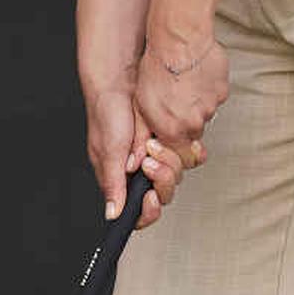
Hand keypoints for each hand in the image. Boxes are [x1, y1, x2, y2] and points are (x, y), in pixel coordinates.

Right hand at [83, 83, 185, 223]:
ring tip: (154, 142)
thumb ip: (113, 183)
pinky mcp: (169, 142)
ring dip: (169, 159)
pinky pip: (186, 155)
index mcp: (119, 180)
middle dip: (161, 178)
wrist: (121, 81)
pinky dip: (185, 149)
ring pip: (176, 174)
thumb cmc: (107, 112)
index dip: (147, 210)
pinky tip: (174, 139)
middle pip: (162, 193)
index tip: (151, 196)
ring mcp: (154, 157)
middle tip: (150, 159)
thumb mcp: (109, 150)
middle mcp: (138, 172)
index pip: (137, 210)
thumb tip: (112, 213)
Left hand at [132, 14, 226, 176]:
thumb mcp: (140, 105)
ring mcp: (211, 107)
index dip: (176, 148)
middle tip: (173, 101)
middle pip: (194, 134)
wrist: (178, 40)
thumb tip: (143, 155)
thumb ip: (145, 133)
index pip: (183, 157)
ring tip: (181, 84)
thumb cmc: (155, 69)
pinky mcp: (222, 91)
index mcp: (174, 130)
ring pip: (204, 113)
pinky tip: (194, 75)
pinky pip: (214, 96)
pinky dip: (205, 89)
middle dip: (184, 122)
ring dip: (195, 103)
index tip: (169, 135)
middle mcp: (195, 123)